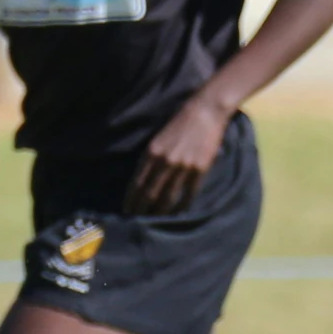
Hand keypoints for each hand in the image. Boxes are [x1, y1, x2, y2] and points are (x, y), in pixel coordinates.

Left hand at [125, 93, 231, 214]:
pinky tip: (177, 213)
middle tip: (137, 222)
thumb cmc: (179, 123)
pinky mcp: (199, 170)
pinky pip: (188, 194)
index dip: (131, 199)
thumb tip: (142, 180)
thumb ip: (150, 158)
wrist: (205, 111)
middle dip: (142, 210)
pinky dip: (182, 206)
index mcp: (151, 153)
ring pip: (168, 197)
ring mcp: (182, 167)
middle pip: (149, 194)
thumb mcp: (158, 138)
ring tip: (155, 221)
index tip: (127, 210)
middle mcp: (165, 162)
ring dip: (160, 212)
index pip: (137, 183)